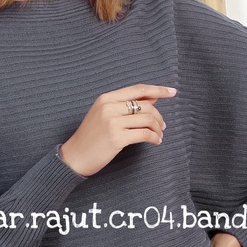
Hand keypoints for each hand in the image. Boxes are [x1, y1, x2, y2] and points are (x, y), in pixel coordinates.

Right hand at [59, 84, 175, 176]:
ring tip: (158, 136)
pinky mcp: (117, 138)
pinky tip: (155, 142)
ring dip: (157, 128)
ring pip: (147, 119)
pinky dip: (154, 138)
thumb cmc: (90, 137)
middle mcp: (109, 107)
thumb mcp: (104, 115)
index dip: (158, 89)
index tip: (172, 92)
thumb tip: (153, 97)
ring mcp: (112, 122)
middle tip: (162, 126)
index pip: (138, 89)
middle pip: (146, 105)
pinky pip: (144, 134)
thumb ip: (127, 105)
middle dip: (159, 116)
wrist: (74, 157)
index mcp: (106, 98)